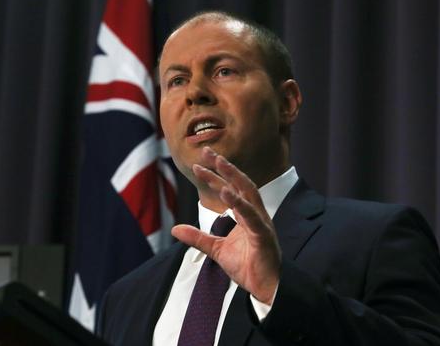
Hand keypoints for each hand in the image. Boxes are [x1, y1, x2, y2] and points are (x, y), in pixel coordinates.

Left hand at [171, 147, 281, 303]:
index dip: (214, 176)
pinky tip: (227, 193)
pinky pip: (252, 217)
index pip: (229, 189)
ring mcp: (261, 223)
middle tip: (208, 151)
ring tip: (219, 164)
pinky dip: (240, 204)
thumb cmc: (248, 267)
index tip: (198, 165)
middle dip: (225, 167)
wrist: (265, 287)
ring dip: (233, 177)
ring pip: (248, 194)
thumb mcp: (216, 250)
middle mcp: (255, 214)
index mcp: (246, 216)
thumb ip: (198, 238)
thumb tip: (175, 229)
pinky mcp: (263, 235)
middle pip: (240, 184)